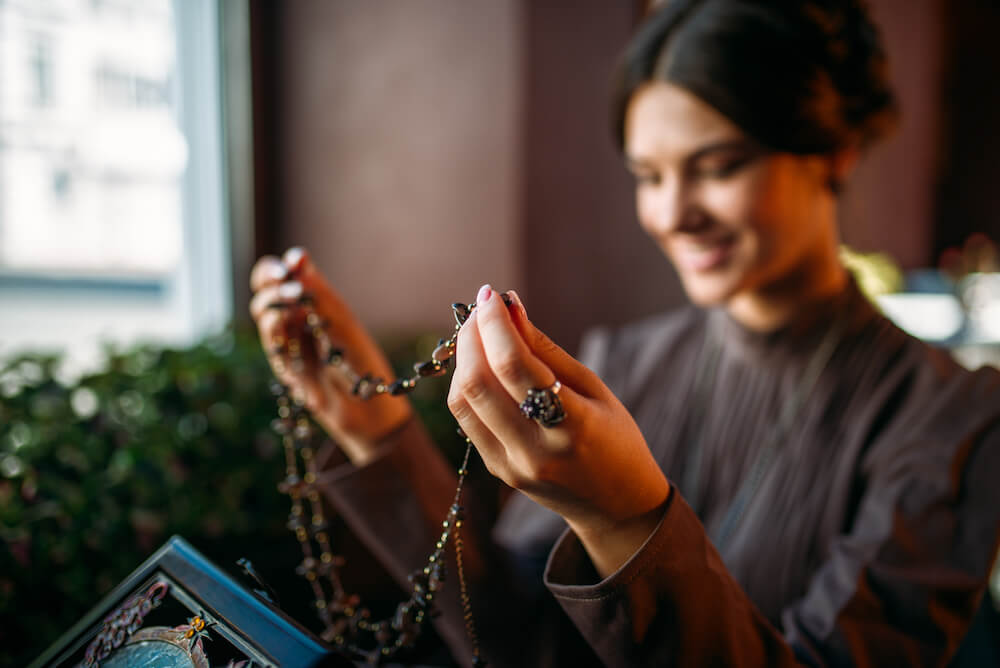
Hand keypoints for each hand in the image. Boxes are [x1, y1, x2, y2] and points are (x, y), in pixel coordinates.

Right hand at [249, 248, 411, 464]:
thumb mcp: (342, 322)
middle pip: (265, 288)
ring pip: (262, 309)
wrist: (368, 407)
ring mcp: (287, 340)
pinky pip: (269, 336)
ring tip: (296, 297)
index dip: (285, 265)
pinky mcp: (282, 362)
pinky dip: (274, 322)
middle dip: (269, 277)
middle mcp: (295, 318)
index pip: (287, 275)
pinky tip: (286, 317)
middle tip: (284, 276)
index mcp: (313, 303)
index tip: (296, 261)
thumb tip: (297, 258)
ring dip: (274, 298)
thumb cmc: (361, 362)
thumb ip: (318, 292)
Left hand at [448, 284, 670, 576]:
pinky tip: (482, 364)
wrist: (616, 505)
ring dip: (464, 357)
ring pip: (463, 400)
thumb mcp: (594, 387)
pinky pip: (467, 418)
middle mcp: (534, 450)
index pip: (514, 366)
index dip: (496, 323)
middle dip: (473, 335)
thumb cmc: (615, 438)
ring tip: (481, 333)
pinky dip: (467, 383)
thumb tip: (510, 307)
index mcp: (571, 426)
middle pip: (478, 381)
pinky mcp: (497, 471)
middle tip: (483, 308)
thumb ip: (547, 350)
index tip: (492, 294)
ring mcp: (510, 465)